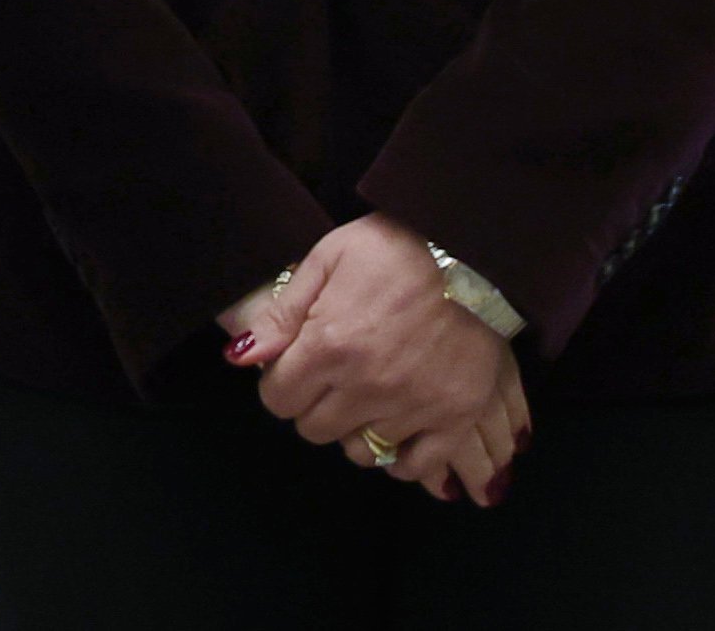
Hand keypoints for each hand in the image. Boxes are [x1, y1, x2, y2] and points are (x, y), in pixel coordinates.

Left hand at [235, 217, 525, 500]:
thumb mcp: (329, 258)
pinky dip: (402, 459)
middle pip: (314, 429)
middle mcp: (366, 385)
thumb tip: (240, 358)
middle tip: (331, 381)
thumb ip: (282, 313)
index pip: (278, 399)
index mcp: (329, 344)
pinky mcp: (454, 417)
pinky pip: (416, 466)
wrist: (474, 253)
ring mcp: (412, 406)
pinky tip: (397, 431)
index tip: (296, 369)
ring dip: (355, 430)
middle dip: (313, 406)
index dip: (281, 384)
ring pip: (361, 451)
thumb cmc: (395, 249)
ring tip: (366, 400)